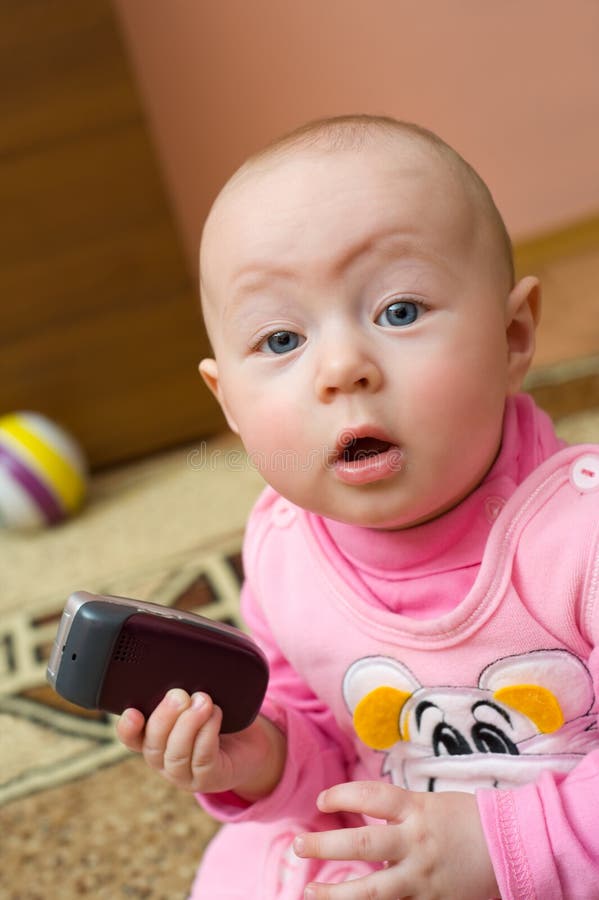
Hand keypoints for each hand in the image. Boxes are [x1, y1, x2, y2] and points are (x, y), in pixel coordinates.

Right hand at [116, 688, 285, 798]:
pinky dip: (208, 733)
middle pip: (152, 744)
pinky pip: (202, 758)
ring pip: (175, 754)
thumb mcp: (198, 699)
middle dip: (165, 717)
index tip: (132, 711)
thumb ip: (185, 686)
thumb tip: (181, 659)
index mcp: (155, 738)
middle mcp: (164, 759)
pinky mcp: (208, 779)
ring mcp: (184, 774)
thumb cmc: (220, 718)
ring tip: (204, 701)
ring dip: (188, 724)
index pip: (131, 737)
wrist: (250, 746)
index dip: (127, 727)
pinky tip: (216, 714)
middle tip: (179, 694)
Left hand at [294, 781, 498, 899]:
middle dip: (325, 845)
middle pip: (364, 843)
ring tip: (310, 892)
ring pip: (373, 891)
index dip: (343, 795)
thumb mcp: (432, 804)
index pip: (373, 796)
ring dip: (337, 894)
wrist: (512, 847)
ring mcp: (423, 878)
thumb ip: (399, 813)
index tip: (321, 801)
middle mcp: (417, 843)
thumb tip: (365, 818)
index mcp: (418, 810)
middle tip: (298, 846)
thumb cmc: (468, 820)